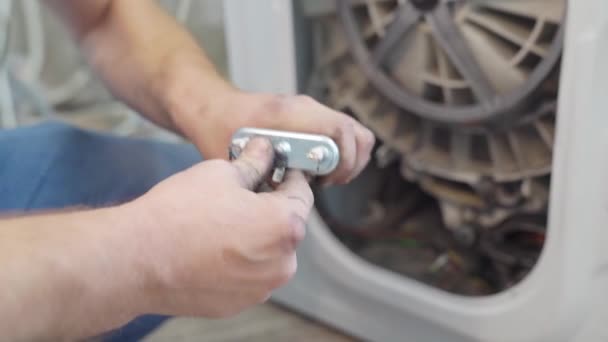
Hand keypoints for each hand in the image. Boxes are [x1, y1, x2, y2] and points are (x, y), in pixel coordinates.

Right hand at [127, 138, 312, 317]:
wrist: (136, 259)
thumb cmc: (178, 214)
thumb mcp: (221, 173)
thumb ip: (253, 163)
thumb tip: (264, 151)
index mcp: (285, 226)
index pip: (302, 193)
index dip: (289, 176)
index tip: (278, 169)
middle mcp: (281, 263)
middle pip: (286, 225)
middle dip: (269, 207)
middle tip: (242, 192)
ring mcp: (260, 288)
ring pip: (268, 252)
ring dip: (255, 235)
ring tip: (221, 221)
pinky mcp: (239, 303)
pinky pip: (248, 274)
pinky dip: (238, 260)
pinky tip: (212, 246)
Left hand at [175, 90, 375, 185]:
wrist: (211, 106)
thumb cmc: (220, 129)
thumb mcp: (238, 157)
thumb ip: (262, 173)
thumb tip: (290, 196)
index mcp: (291, 114)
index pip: (342, 130)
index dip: (345, 160)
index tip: (329, 180)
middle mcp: (306, 107)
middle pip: (357, 132)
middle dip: (352, 163)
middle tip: (330, 182)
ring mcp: (310, 110)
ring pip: (352, 133)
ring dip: (346, 159)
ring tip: (324, 178)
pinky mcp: (309, 117)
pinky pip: (338, 134)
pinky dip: (337, 153)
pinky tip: (315, 170)